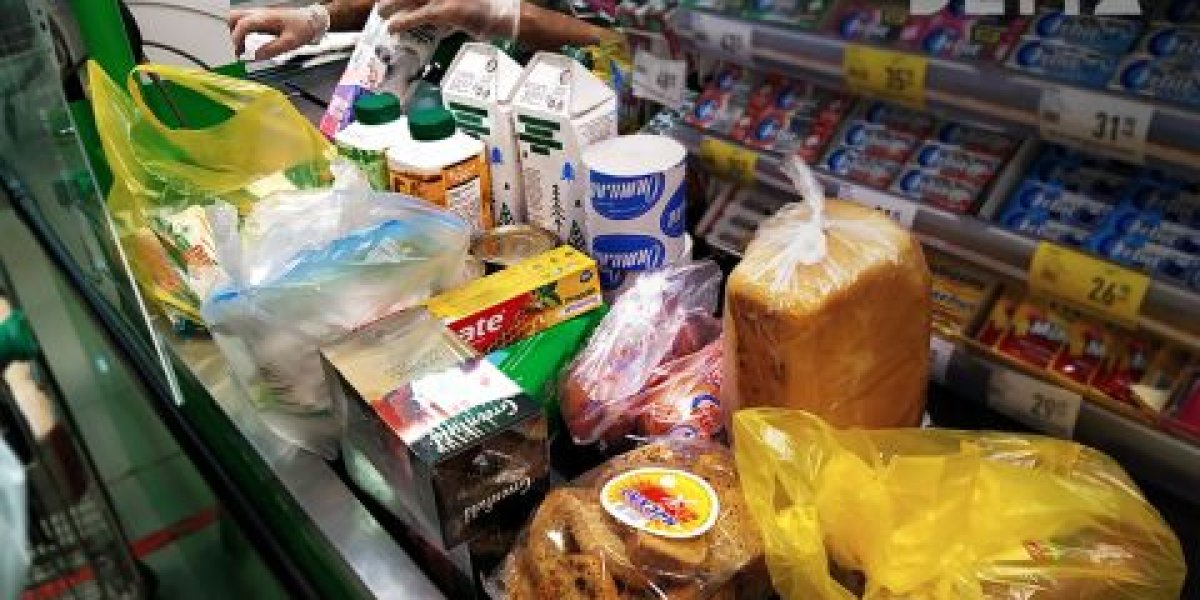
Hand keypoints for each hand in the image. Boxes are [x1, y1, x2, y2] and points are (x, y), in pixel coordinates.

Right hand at [229, 6, 326, 59]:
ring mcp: (259, 14)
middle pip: (234, 17)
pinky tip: (248, 45)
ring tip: (242, 49)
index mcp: (265, 18)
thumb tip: (255, 57)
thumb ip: (272, 49)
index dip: (237, 38)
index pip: (243, 24)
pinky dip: (242, 33)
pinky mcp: (261, 18)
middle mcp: (259, 13)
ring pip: (237, 19)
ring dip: (236, 33)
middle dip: (231, 34)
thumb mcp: (290, 42)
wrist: (311, 19)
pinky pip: (245, 23)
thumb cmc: (302, 28)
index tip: (238, 52)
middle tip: (237, 49)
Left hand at [378, 0, 520, 39]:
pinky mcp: (448, 11)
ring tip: (381, 13)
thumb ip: (444, 4)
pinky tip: (393, 28)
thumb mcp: (462, 1)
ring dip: (392, 5)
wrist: (508, 15)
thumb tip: (428, 9)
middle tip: (382, 2)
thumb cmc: (489, 7)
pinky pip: (420, 15)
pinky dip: (404, 22)